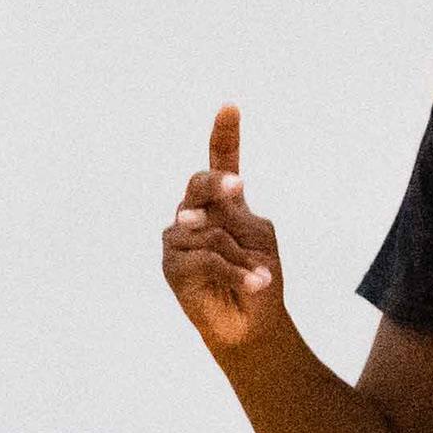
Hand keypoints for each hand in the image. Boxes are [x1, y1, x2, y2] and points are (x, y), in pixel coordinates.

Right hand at [162, 106, 287, 358]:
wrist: (255, 325)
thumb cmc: (260, 279)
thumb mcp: (258, 237)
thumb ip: (230, 217)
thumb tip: (189, 222)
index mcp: (223, 201)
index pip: (221, 161)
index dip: (224, 135)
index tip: (230, 107)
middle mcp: (196, 214)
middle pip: (200, 183)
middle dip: (216, 182)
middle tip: (237, 186)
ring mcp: (179, 239)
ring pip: (209, 230)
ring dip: (242, 257)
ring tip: (260, 278)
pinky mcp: (172, 266)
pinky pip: (205, 256)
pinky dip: (234, 271)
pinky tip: (254, 283)